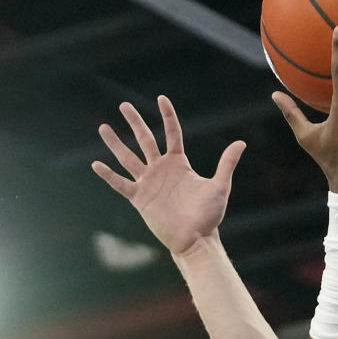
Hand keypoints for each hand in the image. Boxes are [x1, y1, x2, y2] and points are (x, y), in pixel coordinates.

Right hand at [92, 95, 245, 258]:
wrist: (196, 239)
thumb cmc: (209, 216)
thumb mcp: (219, 187)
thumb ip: (226, 164)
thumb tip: (241, 142)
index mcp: (179, 163)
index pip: (172, 134)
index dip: (167, 116)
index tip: (162, 98)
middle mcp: (161, 169)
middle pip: (145, 140)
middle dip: (135, 122)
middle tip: (124, 105)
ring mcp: (148, 183)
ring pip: (128, 158)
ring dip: (115, 144)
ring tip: (103, 127)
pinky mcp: (140, 198)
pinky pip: (121, 184)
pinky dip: (109, 176)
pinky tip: (96, 164)